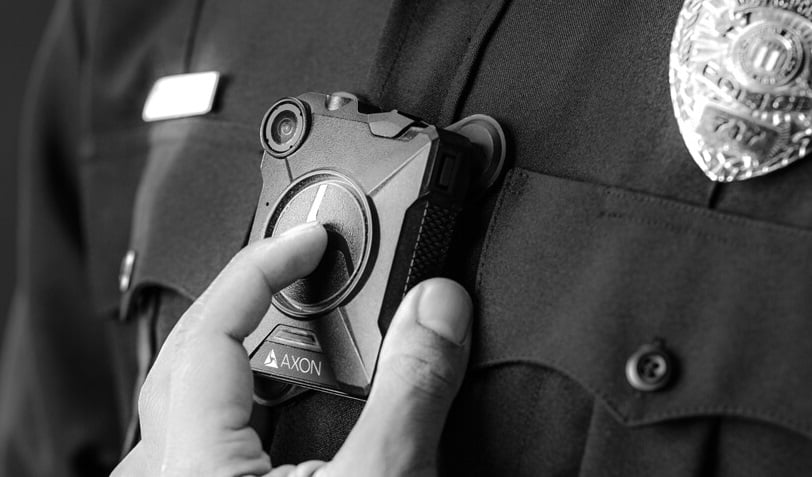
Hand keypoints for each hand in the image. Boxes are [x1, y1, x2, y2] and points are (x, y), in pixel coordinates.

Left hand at [112, 222, 472, 476]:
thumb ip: (410, 394)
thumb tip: (435, 309)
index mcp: (197, 465)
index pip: (211, 329)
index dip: (263, 265)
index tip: (308, 237)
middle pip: (181, 353)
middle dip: (238, 295)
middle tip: (288, 265)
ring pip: (176, 400)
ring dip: (225, 349)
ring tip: (273, 322)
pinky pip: (191, 439)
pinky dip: (229, 401)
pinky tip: (263, 408)